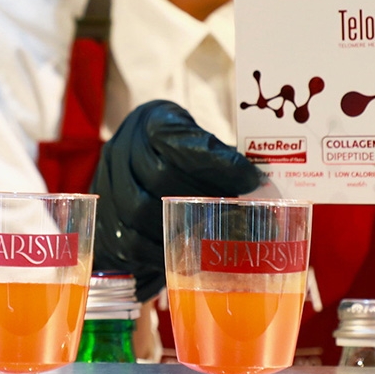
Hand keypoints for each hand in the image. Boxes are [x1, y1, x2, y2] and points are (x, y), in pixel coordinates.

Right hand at [90, 100, 263, 300]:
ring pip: (141, 209)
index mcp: (151, 120)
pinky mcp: (104, 220)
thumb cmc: (181, 160)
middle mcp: (121, 147)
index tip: (254, 181)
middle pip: (160, 175)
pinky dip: (163, 251)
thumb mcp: (200, 143)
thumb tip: (269, 192)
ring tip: (221, 236)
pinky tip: (190, 253)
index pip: (180, 138)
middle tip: (244, 216)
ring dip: (184, 226)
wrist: (133, 173)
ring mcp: (106, 183)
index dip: (219, 162)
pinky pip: (130, 240)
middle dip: (206, 198)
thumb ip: (228, 161)